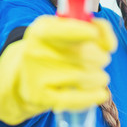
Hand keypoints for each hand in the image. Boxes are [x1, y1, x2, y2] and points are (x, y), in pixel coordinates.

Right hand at [0, 15, 116, 125]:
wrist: (22, 78)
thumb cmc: (52, 52)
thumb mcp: (62, 32)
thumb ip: (90, 27)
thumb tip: (104, 32)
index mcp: (41, 31)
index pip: (68, 30)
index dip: (88, 32)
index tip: (94, 35)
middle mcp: (36, 52)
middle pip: (85, 54)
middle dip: (101, 58)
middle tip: (100, 60)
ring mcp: (36, 76)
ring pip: (85, 76)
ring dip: (100, 77)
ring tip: (97, 76)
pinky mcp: (40, 97)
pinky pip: (74, 99)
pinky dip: (93, 96)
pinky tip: (100, 93)